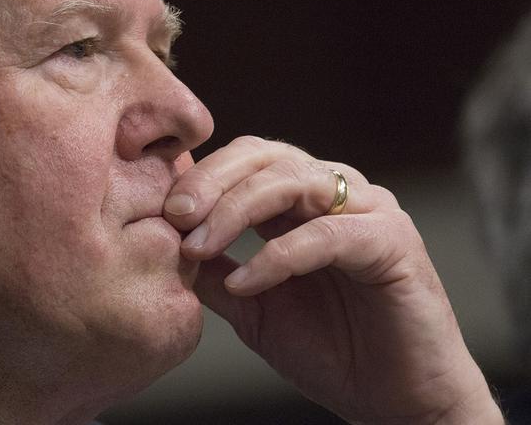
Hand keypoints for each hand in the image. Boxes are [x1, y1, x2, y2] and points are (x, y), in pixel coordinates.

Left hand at [164, 136, 501, 423]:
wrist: (395, 402)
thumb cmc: (331, 350)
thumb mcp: (252, 307)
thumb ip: (214, 271)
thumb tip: (162, 243)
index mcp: (302, 202)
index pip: (245, 159)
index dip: (200, 177)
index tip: (161, 212)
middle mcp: (337, 193)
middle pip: (265, 156)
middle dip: (212, 182)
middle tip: (175, 216)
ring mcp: (369, 211)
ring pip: (293, 182)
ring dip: (236, 210)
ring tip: (197, 248)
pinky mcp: (393, 241)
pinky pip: (325, 234)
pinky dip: (277, 256)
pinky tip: (245, 282)